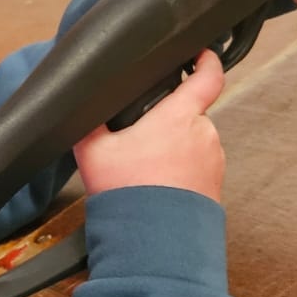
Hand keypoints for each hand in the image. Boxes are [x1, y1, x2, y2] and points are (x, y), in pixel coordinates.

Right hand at [75, 50, 226, 202]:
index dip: (207, 60)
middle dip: (168, 121)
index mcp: (179, 117)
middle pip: (190, 113)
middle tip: (142, 139)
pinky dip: (181, 171)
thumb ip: (90, 123)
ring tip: (147, 170)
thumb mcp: (92, 152)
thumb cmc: (127, 192)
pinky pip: (198, 167)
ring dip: (174, 148)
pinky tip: (159, 185)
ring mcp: (213, 161)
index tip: (200, 54)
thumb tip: (82, 108)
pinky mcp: (215, 185)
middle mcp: (203, 134)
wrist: (152, 242)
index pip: (208, 76)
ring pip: (193, 142)